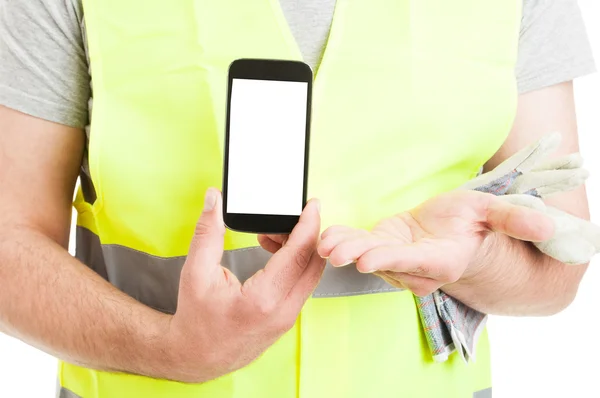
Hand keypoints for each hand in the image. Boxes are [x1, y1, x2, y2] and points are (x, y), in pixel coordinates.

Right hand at [164, 189, 324, 382]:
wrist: (197, 357)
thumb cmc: (196, 318)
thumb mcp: (196, 272)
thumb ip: (208, 232)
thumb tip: (214, 199)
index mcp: (263, 299)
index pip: (299, 254)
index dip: (308, 225)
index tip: (312, 205)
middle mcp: (283, 311)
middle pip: (313, 262)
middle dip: (308, 233)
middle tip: (294, 214)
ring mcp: (288, 318)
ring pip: (311, 274)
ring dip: (301, 249)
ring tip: (274, 233)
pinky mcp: (288, 319)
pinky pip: (303, 285)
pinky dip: (296, 264)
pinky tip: (275, 251)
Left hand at [317, 190, 553, 296]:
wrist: (456, 233)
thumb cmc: (474, 224)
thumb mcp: (493, 214)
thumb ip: (514, 220)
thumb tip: (546, 224)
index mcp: (440, 261)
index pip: (412, 262)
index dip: (390, 259)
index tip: (367, 257)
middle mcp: (413, 268)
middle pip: (381, 263)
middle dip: (356, 255)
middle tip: (332, 250)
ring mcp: (394, 260)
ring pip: (364, 256)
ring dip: (341, 249)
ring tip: (322, 242)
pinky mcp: (380, 248)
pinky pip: (358, 246)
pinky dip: (340, 240)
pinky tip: (324, 234)